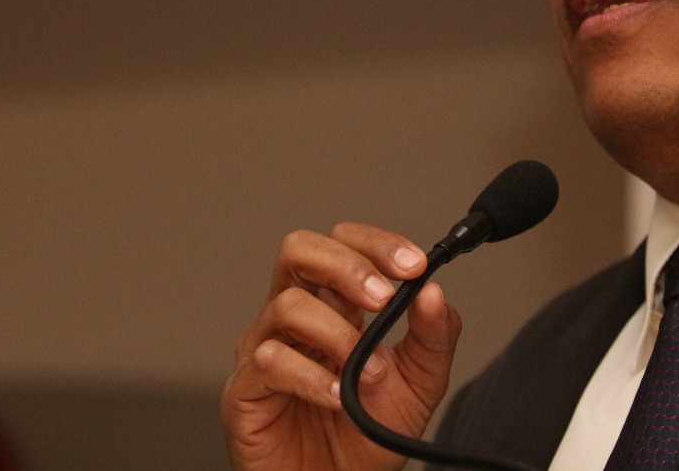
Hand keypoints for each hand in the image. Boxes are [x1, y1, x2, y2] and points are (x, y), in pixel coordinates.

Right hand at [222, 222, 462, 470]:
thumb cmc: (367, 435)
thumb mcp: (418, 383)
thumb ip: (432, 336)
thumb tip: (433, 291)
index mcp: (333, 303)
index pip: (342, 244)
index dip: (375, 244)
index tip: (414, 264)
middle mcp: (293, 316)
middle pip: (299, 249)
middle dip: (346, 265)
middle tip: (382, 297)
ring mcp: (265, 348)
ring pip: (287, 305)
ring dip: (339, 334)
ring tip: (368, 372)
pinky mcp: (245, 390)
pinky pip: (269, 362)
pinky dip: (312, 377)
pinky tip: (338, 397)